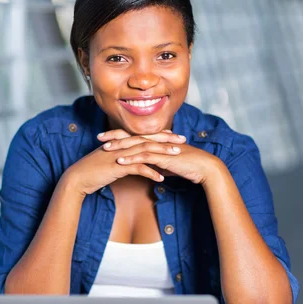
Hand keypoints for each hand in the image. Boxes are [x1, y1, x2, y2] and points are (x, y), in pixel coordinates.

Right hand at [63, 129, 186, 195]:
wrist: (78, 178)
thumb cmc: (92, 171)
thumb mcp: (109, 161)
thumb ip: (121, 157)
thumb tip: (133, 161)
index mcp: (120, 141)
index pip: (143, 135)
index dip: (159, 135)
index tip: (173, 136)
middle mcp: (122, 144)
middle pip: (148, 139)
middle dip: (167, 140)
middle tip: (182, 140)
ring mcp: (120, 154)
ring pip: (146, 151)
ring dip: (163, 154)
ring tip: (177, 156)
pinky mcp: (118, 166)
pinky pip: (138, 168)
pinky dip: (151, 172)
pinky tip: (161, 178)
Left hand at [101, 131, 219, 184]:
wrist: (204, 168)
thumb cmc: (188, 166)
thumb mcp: (169, 164)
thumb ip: (158, 164)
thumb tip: (149, 169)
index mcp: (157, 140)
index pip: (134, 134)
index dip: (119, 135)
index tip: (105, 137)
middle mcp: (157, 141)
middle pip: (131, 135)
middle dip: (114, 136)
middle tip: (98, 138)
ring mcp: (161, 147)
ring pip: (136, 144)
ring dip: (120, 147)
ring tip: (105, 149)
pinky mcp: (164, 156)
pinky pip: (145, 156)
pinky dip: (131, 158)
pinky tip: (120, 161)